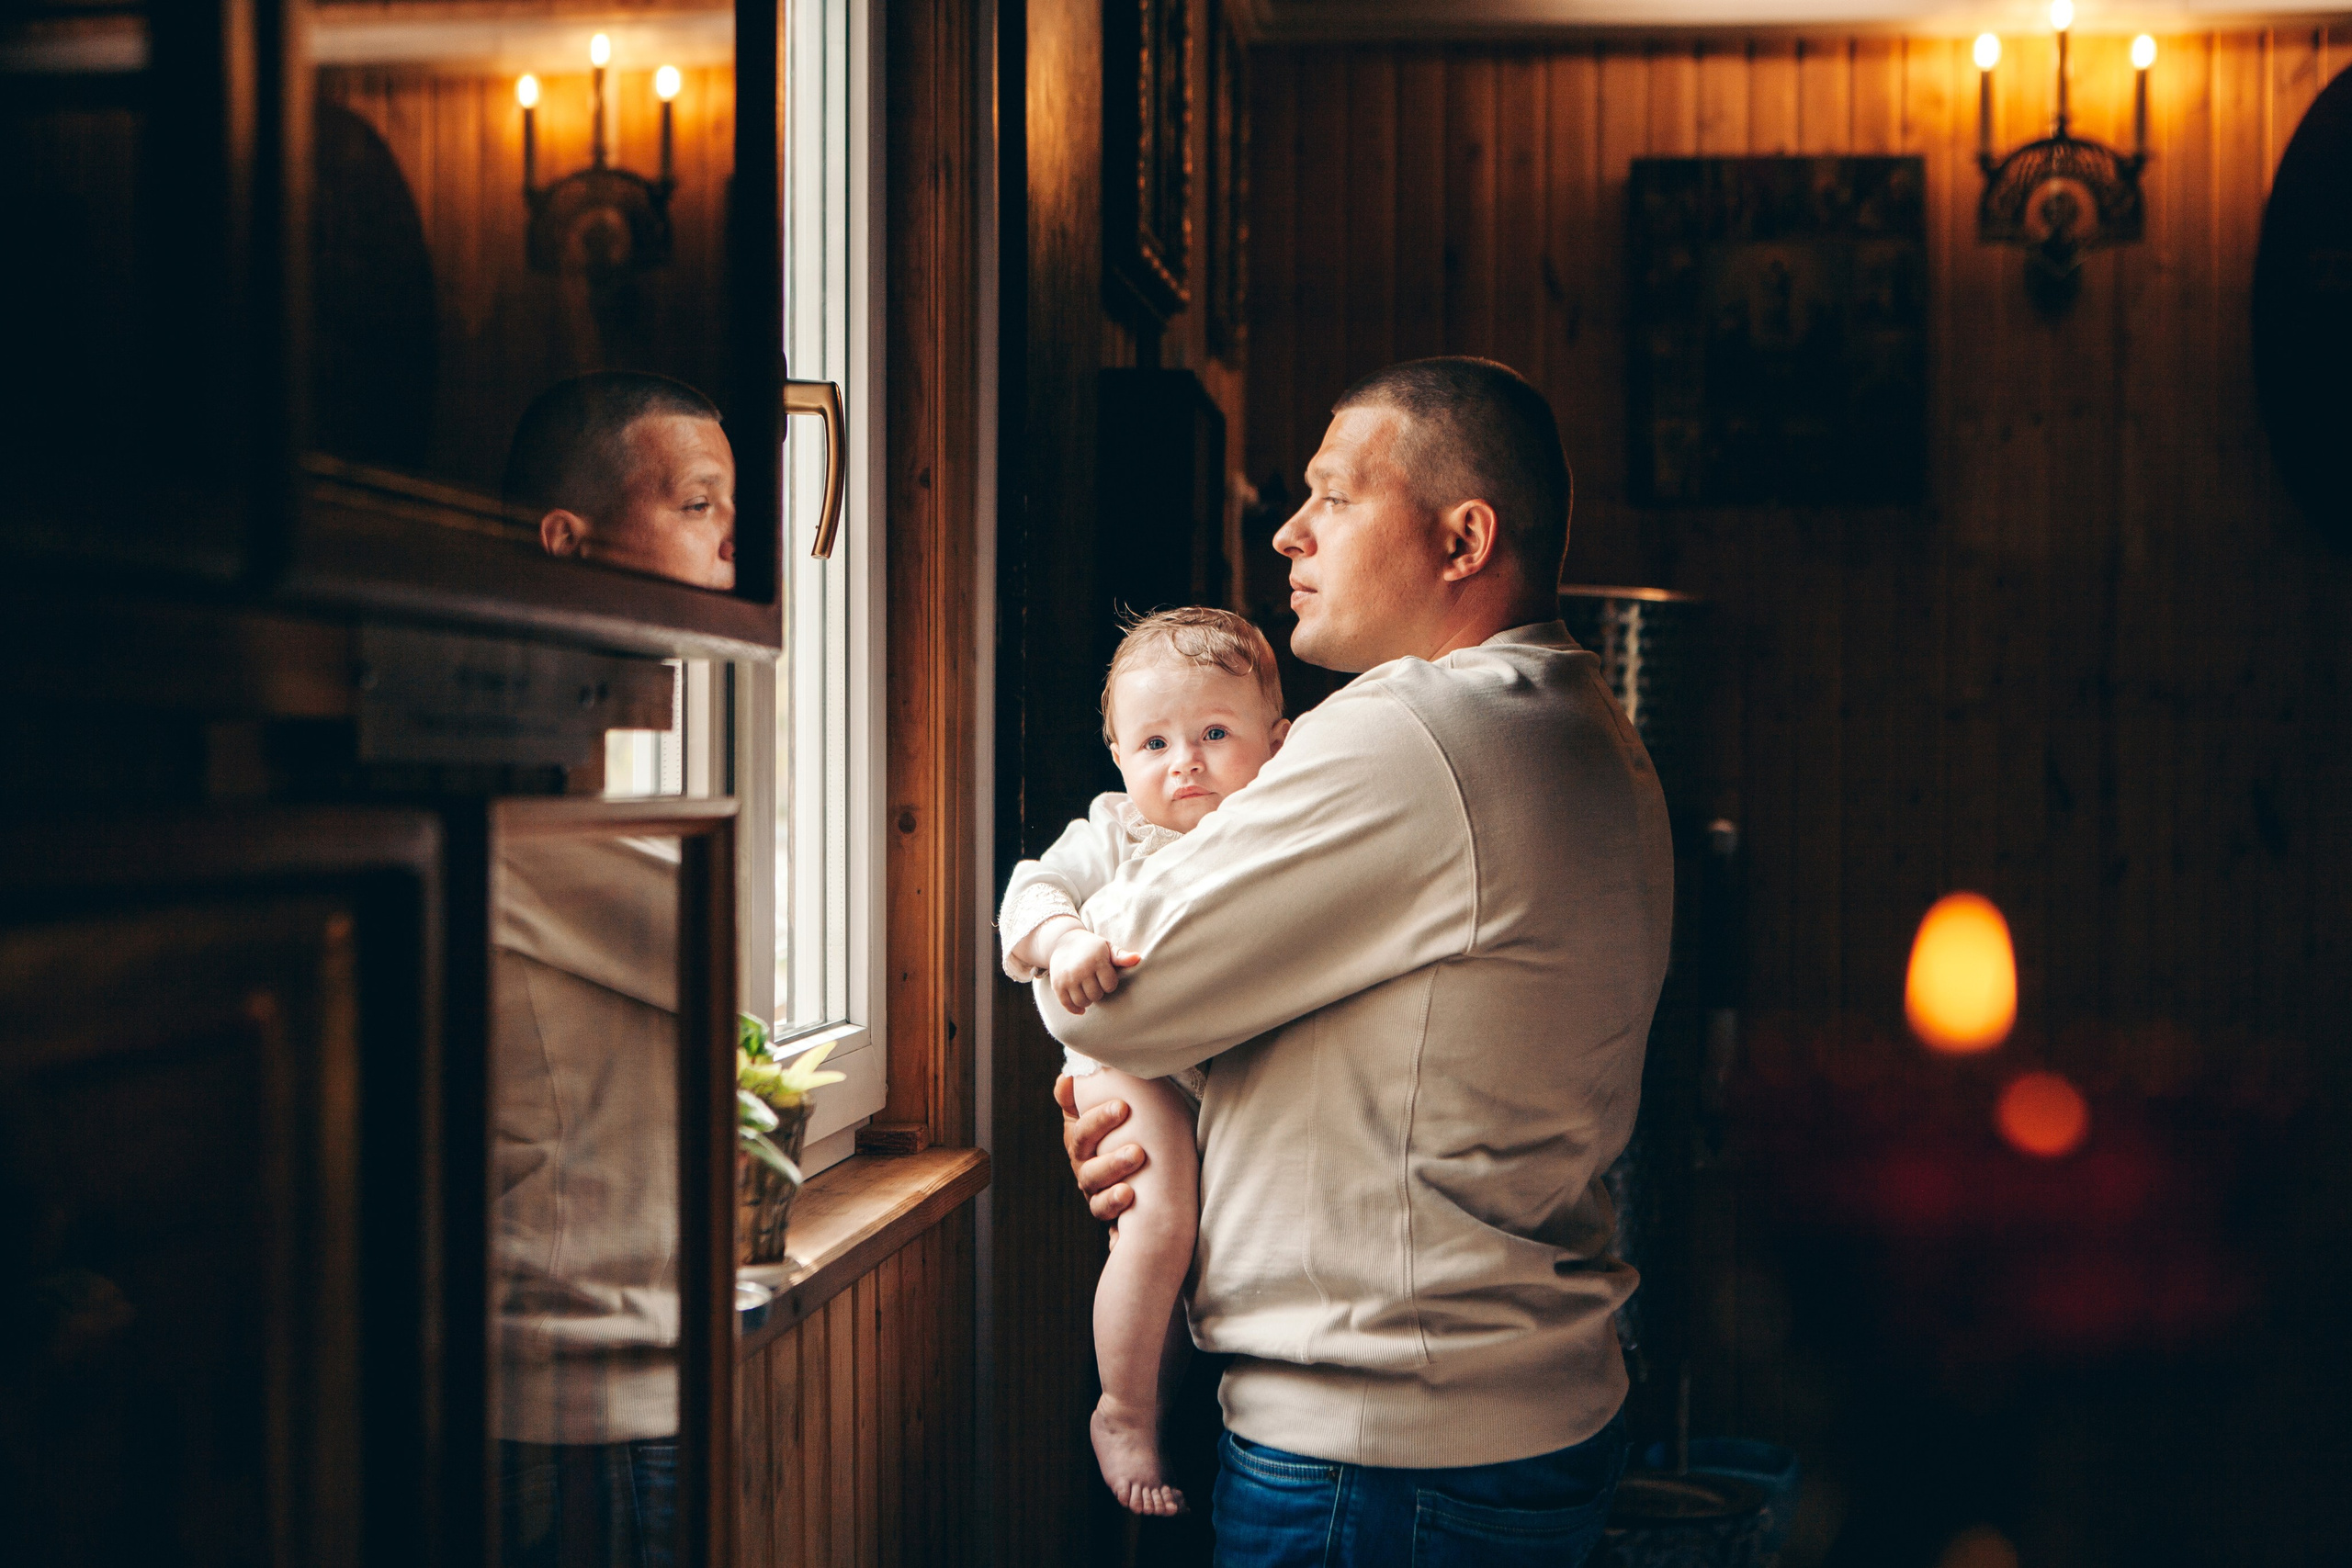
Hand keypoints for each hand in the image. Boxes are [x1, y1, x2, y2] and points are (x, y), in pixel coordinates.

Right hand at [1048, 926, 1140, 1015]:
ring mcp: (1068, 978)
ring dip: (1088, 999)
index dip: (1110, 983)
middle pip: (1096, 995)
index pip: (1110, 985)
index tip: (1105, 975)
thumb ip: (1122, 956)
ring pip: (1082, 1002)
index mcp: (1096, 960)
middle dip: (1098, 991)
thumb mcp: (1108, 948)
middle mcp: (1081, 969)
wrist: (1063, 941)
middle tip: (1095, 983)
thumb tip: (1138, 958)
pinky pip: (1068, 1005)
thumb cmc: (1092, 947)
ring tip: (1087, 990)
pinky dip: (1075, 1008)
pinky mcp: (1057, 985)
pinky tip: (1081, 1007)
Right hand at [1056, 1073, 1144, 1239]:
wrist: (1151, 1165)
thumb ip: (1092, 1091)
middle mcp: (1084, 1164)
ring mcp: (1094, 1189)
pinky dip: (1113, 1204)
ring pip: (1094, 1185)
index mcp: (1082, 1137)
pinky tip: (1128, 1196)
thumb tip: (1067, 1077)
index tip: (1123, 1107)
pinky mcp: (1107, 1210)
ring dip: (1113, 1172)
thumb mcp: (1113, 1106)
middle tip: (1135, 1142)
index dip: (1097, 1119)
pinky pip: (1104, 1211)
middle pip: (1085, 1157)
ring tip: (1137, 1160)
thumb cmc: (1129, 1128)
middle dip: (1108, 1147)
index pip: (1081, 1129)